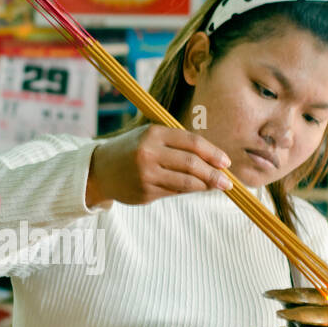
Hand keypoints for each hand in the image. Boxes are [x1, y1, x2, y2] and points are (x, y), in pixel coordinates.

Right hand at [85, 124, 232, 207]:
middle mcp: (149, 153)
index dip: (213, 153)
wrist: (100, 170)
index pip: (192, 143)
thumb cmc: (133, 150)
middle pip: (192, 164)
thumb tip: (212, 160)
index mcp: (153, 134)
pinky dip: (188, 191)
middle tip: (227, 182)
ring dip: (205, 186)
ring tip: (216, 186)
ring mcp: (146, 175)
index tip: (226, 162)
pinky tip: (194, 188)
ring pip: (186, 183)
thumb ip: (178, 144)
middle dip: (214, 174)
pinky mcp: (145, 193)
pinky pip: (175, 192)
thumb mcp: (151, 137)